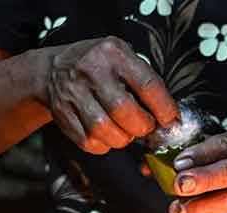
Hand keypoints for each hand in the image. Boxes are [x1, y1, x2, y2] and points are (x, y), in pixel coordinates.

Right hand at [44, 37, 177, 154]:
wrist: (55, 69)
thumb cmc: (100, 67)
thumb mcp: (122, 58)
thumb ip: (144, 83)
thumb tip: (169, 117)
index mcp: (114, 53)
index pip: (147, 85)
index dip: (163, 109)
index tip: (171, 120)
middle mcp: (92, 70)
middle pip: (123, 111)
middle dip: (142, 127)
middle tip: (145, 127)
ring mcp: (74, 92)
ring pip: (104, 130)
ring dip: (122, 139)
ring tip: (126, 132)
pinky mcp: (63, 113)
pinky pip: (88, 141)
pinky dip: (104, 145)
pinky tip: (107, 136)